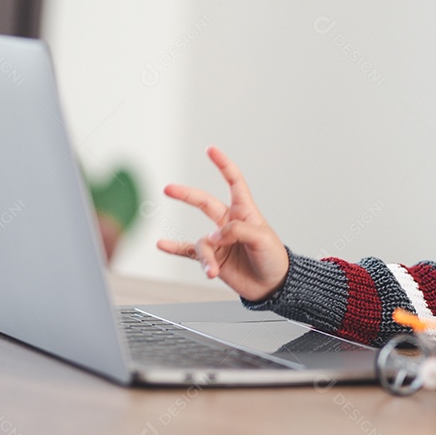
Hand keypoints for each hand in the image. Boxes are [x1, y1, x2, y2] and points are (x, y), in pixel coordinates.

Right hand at [156, 146, 288, 300]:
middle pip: (204, 203)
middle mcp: (229, 223)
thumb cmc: (273, 258)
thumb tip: (213, 236)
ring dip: (206, 257)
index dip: (223, 165)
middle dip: (187, 195)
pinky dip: (175, 248)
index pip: (233, 182)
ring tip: (212, 270)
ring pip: (203, 242)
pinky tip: (162, 244)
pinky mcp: (212, 258)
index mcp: (245, 212)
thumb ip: (237, 232)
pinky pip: (189, 251)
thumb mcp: (262, 239)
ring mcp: (219, 240)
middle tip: (169, 189)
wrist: (271, 284)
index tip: (211, 150)